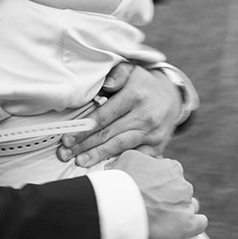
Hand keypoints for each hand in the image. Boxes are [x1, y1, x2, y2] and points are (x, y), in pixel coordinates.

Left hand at [58, 63, 183, 168]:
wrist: (173, 97)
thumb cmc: (143, 83)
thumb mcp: (131, 70)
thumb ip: (117, 74)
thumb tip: (106, 85)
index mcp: (134, 96)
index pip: (103, 116)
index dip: (83, 129)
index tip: (66, 139)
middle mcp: (145, 115)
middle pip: (108, 134)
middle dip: (84, 145)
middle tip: (64, 155)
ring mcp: (153, 133)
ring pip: (120, 147)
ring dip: (98, 156)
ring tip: (80, 162)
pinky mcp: (158, 145)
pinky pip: (137, 157)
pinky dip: (120, 163)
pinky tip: (104, 168)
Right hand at [118, 149, 207, 238]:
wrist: (119, 204)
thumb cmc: (121, 181)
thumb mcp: (130, 157)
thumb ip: (143, 156)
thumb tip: (145, 159)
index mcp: (173, 169)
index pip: (173, 175)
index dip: (162, 184)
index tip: (151, 191)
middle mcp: (183, 186)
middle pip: (181, 192)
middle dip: (170, 198)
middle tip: (153, 205)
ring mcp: (186, 206)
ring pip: (191, 207)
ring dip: (181, 211)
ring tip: (164, 219)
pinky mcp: (186, 225)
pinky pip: (199, 224)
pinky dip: (193, 226)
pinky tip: (182, 227)